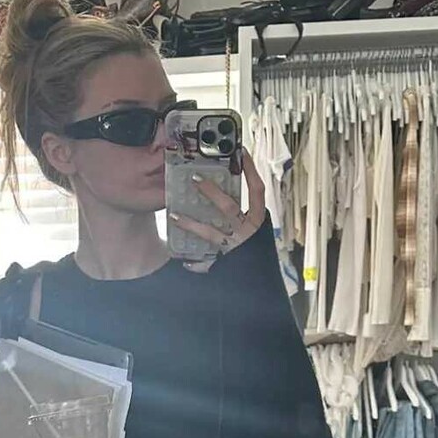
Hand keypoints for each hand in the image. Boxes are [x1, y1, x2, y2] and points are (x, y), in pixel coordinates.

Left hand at [169, 146, 266, 267]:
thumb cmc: (260, 255)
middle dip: (211, 192)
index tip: (241, 151)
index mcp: (258, 221)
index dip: (250, 170)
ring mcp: (235, 247)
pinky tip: (184, 261)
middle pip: (228, 207)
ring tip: (174, 215)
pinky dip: (196, 263)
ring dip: (191, 224)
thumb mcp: (258, 233)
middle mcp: (248, 232)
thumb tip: (231, 196)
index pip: (257, 190)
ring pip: (210, 233)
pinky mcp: (225, 264)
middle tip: (194, 178)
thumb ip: (247, 216)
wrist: (263, 285)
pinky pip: (207, 263)